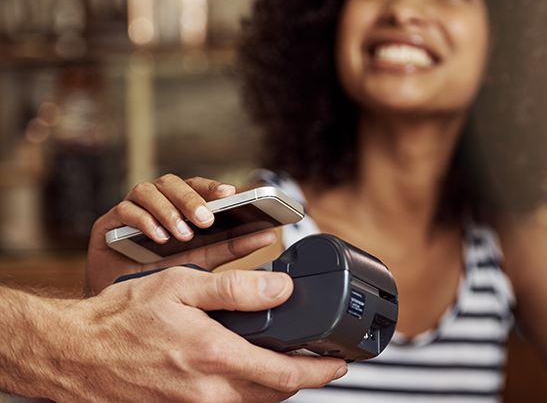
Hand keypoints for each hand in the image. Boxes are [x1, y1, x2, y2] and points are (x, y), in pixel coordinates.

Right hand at [23, 267, 347, 402]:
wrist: (74, 354)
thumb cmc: (121, 318)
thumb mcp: (182, 286)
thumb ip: (236, 289)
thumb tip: (282, 288)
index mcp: (216, 359)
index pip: (286, 375)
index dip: (320, 371)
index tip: (340, 363)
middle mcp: (209, 392)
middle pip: (276, 395)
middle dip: (304, 379)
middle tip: (320, 360)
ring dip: (276, 386)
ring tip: (288, 362)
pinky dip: (248, 392)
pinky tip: (246, 371)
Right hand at [87, 175, 275, 293]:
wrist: (120, 306)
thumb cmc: (162, 279)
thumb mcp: (203, 261)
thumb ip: (232, 247)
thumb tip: (268, 234)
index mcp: (180, 208)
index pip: (199, 187)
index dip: (215, 188)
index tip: (232, 193)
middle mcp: (157, 203)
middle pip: (175, 184)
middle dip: (191, 199)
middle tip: (206, 219)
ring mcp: (132, 210)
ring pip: (150, 191)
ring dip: (169, 210)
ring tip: (183, 234)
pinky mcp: (109, 223)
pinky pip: (125, 210)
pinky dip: (144, 221)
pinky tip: (158, 238)